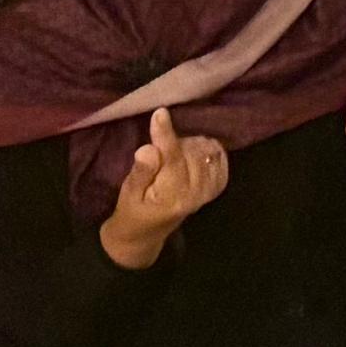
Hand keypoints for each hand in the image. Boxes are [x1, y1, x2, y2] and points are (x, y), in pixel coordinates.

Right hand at [98, 108, 228, 268]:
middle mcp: (197, 193)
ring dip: (188, 144)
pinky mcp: (217, 186)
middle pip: (190, 150)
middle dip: (173, 143)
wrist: (146, 233)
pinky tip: (191, 152)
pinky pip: (218, 156)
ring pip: (205, 150)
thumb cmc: (132, 211)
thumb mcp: (127, 194)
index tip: (160, 113)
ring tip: (172, 156)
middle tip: (157, 152)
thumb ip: (140, 172)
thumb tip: (149, 148)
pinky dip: (206, 148)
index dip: (165, 134)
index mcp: (173, 197)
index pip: (173, 158)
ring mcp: (210, 190)